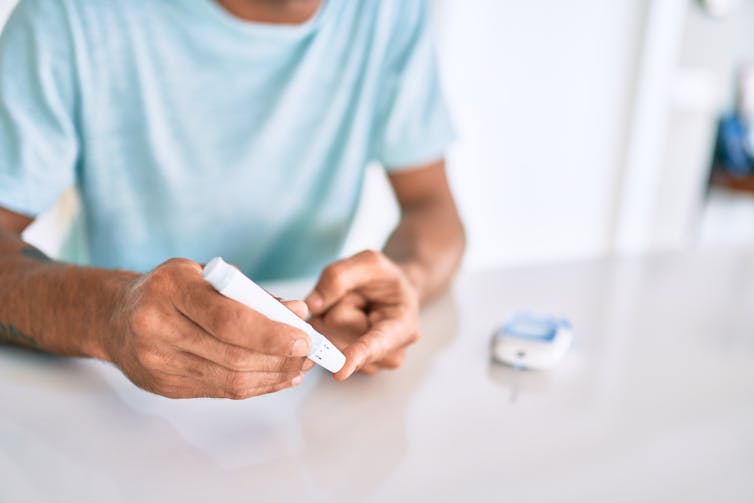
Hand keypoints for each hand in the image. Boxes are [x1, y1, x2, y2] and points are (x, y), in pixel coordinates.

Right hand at [106, 258, 313, 398]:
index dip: (272, 333)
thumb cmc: (169, 289)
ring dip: (274, 375)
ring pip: (229, 379)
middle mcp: (157, 327)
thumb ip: (248, 293)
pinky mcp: (164, 387)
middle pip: (232, 355)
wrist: (115, 317)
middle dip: (280, 357)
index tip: (304, 337)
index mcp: (170, 288)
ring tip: (300, 365)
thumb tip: (297, 313)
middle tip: (310, 353)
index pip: (228, 319)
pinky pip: (220, 390)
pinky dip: (256, 385)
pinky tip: (278, 376)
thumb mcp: (204, 274)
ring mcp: (157, 362)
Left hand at [306, 250, 419, 379]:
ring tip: (357, 309)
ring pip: (325, 336)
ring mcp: (368, 364)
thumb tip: (312, 305)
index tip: (341, 372)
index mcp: (403, 327)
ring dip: (332, 314)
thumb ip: (340, 277)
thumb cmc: (386, 279)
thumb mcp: (369, 262)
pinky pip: (320, 344)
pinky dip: (326, 326)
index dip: (358, 355)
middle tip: (361, 297)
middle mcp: (388, 353)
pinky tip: (348, 322)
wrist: (393, 294)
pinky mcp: (347, 367)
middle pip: (338, 329)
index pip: (377, 343)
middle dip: (339, 305)